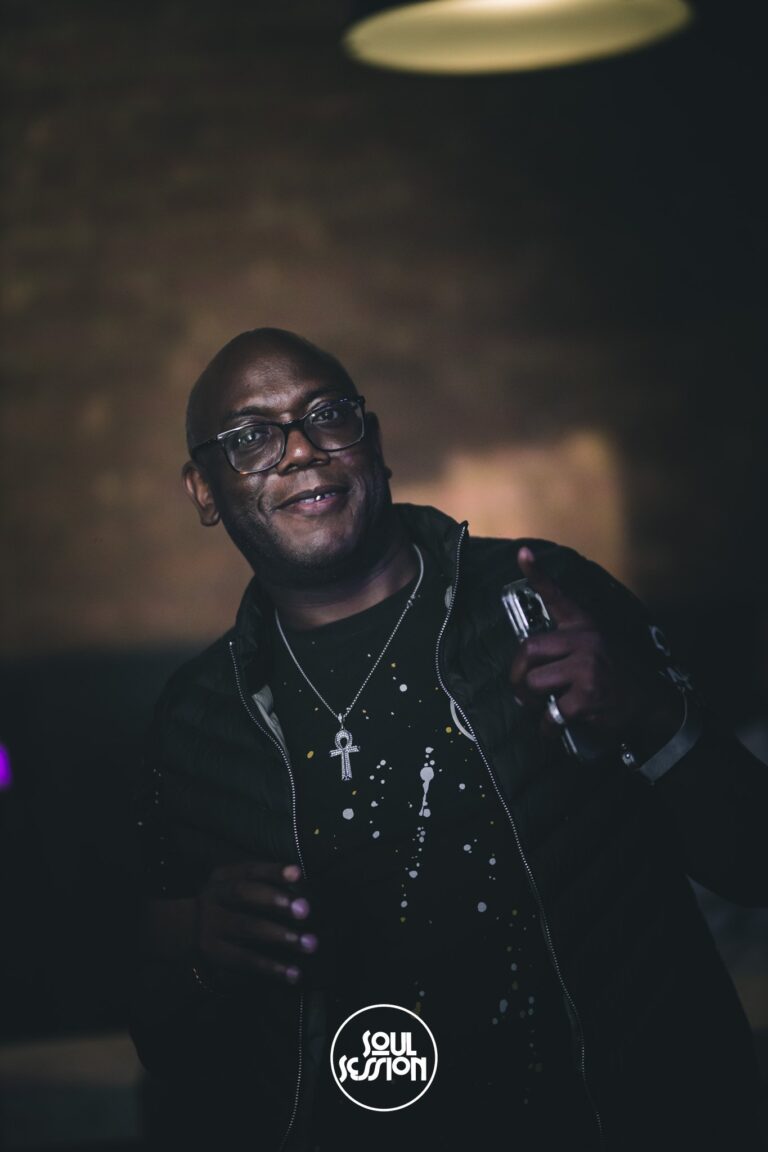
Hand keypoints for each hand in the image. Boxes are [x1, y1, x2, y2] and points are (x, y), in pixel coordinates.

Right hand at [196, 861, 317, 985]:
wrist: (186, 930)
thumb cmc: (228, 905)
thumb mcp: (236, 887)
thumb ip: (265, 885)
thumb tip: (304, 892)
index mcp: (223, 877)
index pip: (250, 870)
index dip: (274, 871)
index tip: (298, 873)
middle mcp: (213, 897)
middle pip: (244, 894)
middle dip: (275, 900)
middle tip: (305, 910)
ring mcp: (210, 925)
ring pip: (246, 927)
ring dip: (280, 935)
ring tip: (308, 944)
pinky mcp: (214, 953)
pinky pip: (245, 960)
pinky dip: (272, 967)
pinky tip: (293, 973)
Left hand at [509, 547, 678, 746]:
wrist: (651, 701)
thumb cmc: (616, 675)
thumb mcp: (597, 645)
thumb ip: (566, 646)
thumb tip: (526, 666)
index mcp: (584, 626)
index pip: (557, 595)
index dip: (537, 574)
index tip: (522, 553)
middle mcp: (585, 641)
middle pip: (528, 650)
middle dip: (517, 674)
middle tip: (519, 689)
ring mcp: (587, 667)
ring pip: (534, 682)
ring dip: (531, 700)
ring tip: (540, 706)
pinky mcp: (588, 695)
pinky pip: (552, 712)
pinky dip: (547, 726)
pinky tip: (553, 727)